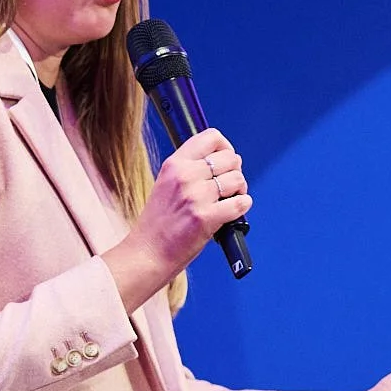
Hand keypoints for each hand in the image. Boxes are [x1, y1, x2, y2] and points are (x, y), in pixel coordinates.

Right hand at [103, 128, 251, 309]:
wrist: (147, 253)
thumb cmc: (158, 224)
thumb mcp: (166, 184)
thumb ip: (190, 170)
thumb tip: (222, 161)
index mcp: (174, 164)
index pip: (211, 137)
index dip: (226, 147)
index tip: (226, 161)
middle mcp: (185, 175)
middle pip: (230, 158)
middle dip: (236, 172)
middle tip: (229, 187)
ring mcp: (196, 196)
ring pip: (238, 179)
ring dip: (240, 190)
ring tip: (231, 200)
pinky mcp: (206, 217)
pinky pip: (241, 203)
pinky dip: (243, 207)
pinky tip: (234, 213)